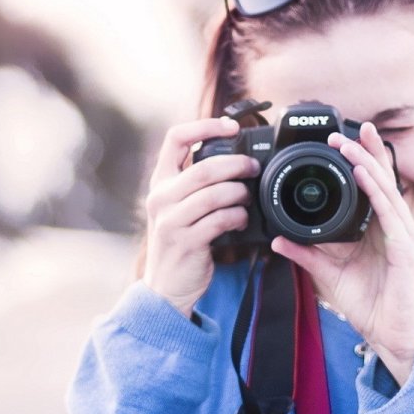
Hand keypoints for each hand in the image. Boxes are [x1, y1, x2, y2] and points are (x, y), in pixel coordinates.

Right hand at [141, 116, 261, 319]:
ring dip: (240, 194)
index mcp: (160, 182)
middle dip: (237, 164)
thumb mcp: (177, 207)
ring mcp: (171, 220)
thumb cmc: (179, 241)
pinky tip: (241, 220)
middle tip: (254, 167)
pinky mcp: (186, 241)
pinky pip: (220, 220)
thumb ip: (195, 184)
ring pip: (215, 194)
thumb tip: (235, 159)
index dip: (205, 126)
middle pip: (205, 168)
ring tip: (248, 198)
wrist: (165, 287)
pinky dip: (237, 217)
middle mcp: (161, 197)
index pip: (176, 138)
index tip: (231, 127)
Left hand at [269, 122, 413, 382]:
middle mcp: (395, 228)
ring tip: (352, 143)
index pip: (373, 186)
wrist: (391, 338)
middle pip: (384, 179)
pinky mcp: (406, 251)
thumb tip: (278, 238)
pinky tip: (364, 174)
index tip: (345, 138)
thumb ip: (306, 254)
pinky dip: (376, 192)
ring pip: (387, 190)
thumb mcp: (328, 275)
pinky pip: (390, 215)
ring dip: (369, 163)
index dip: (363, 160)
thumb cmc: (370, 306)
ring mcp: (404, 237)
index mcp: (380, 230)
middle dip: (369, 151)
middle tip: (352, 126)